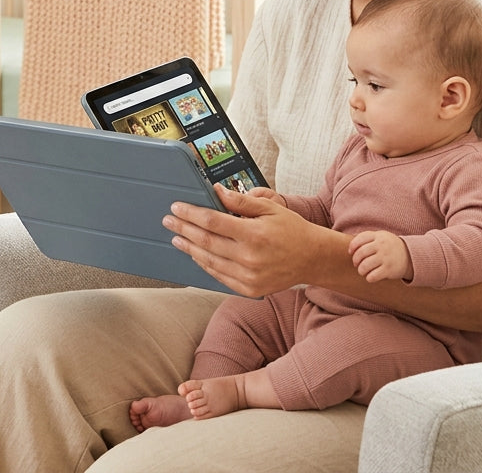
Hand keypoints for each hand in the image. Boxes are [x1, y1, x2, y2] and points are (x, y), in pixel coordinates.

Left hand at [164, 185, 343, 296]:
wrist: (313, 259)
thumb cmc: (292, 230)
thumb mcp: (270, 208)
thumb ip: (241, 201)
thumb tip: (216, 191)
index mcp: (254, 234)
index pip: (212, 221)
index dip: (191, 214)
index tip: (176, 208)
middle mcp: (249, 257)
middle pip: (206, 241)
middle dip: (183, 229)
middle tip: (168, 221)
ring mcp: (249, 276)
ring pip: (209, 261)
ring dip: (189, 248)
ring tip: (177, 238)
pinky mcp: (249, 289)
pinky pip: (219, 276)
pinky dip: (204, 264)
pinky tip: (196, 254)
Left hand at [349, 230, 410, 282]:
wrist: (410, 256)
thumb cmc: (389, 246)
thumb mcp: (380, 237)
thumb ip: (366, 238)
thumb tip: (350, 249)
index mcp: (378, 236)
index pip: (359, 240)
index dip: (352, 247)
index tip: (351, 253)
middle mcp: (382, 246)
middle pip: (360, 254)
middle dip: (355, 261)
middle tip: (356, 264)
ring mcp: (386, 258)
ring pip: (364, 266)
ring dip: (361, 270)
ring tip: (362, 271)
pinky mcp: (389, 270)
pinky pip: (372, 276)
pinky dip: (369, 278)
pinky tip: (371, 276)